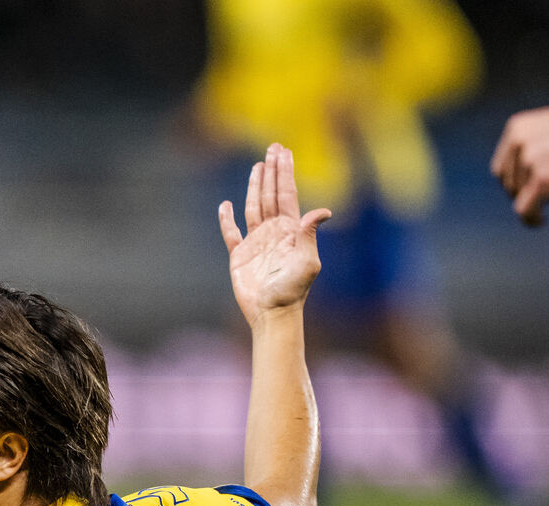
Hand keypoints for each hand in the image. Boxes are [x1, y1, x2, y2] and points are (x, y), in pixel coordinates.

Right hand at [219, 144, 331, 325]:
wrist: (273, 314)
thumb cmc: (293, 291)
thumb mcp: (308, 262)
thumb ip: (310, 234)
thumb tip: (323, 211)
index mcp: (290, 231)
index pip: (287, 194)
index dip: (285, 172)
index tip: (284, 152)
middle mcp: (273, 233)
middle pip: (271, 194)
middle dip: (272, 171)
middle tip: (273, 148)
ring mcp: (256, 243)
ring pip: (254, 207)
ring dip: (255, 186)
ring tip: (258, 166)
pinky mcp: (239, 256)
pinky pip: (231, 233)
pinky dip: (226, 219)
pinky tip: (225, 206)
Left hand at [491, 103, 548, 226]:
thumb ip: (531, 145)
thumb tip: (518, 174)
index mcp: (517, 128)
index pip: (501, 168)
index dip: (515, 183)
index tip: (531, 189)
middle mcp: (519, 142)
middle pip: (508, 185)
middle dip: (527, 193)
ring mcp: (530, 162)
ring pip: (519, 199)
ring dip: (541, 200)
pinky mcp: (543, 181)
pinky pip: (524, 210)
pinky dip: (531, 220)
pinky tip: (542, 221)